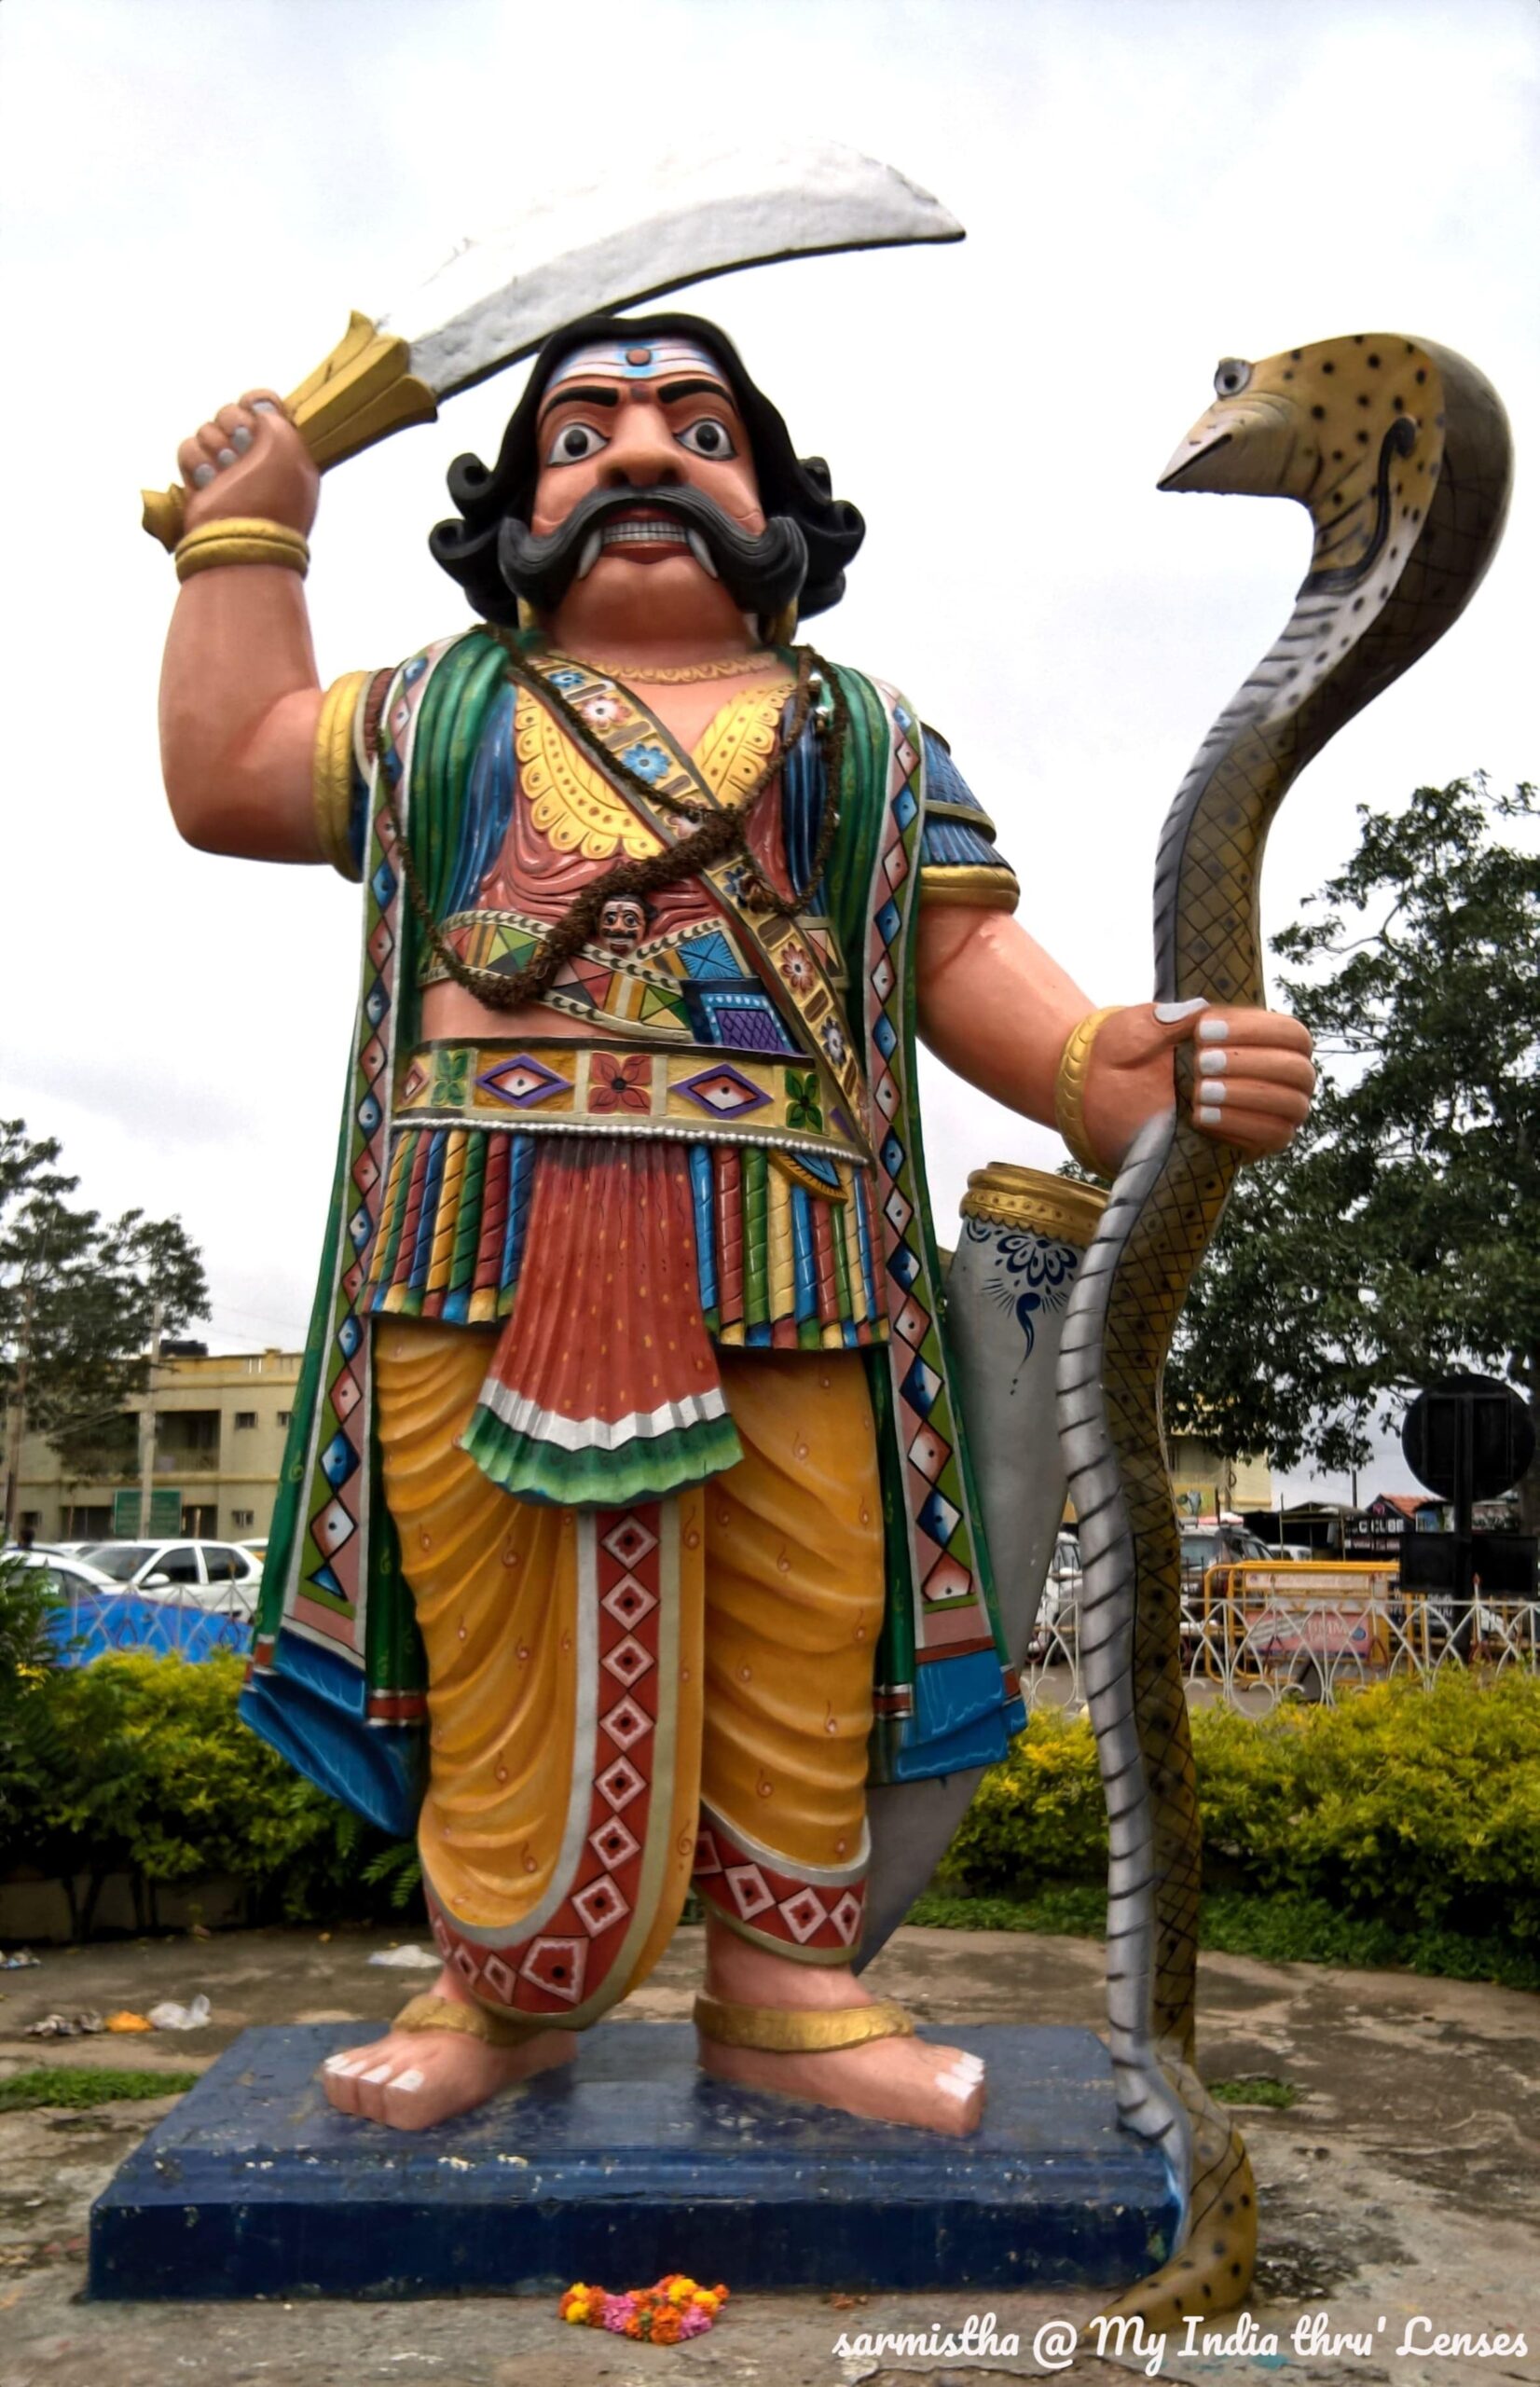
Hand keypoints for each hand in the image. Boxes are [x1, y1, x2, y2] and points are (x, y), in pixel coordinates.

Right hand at [177, 389, 318, 535]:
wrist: (238, 544)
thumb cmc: (268, 496)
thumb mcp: (285, 446)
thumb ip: (274, 415)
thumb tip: (259, 403)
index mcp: (286, 449)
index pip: (266, 405)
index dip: (256, 402)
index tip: (253, 409)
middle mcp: (257, 456)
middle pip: (232, 412)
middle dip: (233, 426)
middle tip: (241, 450)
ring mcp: (228, 468)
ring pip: (207, 429)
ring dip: (214, 448)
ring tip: (224, 474)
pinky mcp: (202, 480)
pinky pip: (188, 448)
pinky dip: (195, 462)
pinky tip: (207, 481)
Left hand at [1082, 999, 1314, 1166]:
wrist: (1099, 1099)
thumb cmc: (1125, 1055)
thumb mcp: (1138, 1028)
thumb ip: (1167, 1017)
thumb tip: (1200, 1009)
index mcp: (1252, 1039)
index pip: (1289, 1034)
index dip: (1257, 1031)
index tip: (1205, 1031)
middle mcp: (1267, 1075)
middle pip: (1298, 1070)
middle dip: (1253, 1064)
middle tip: (1201, 1063)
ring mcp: (1261, 1111)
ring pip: (1292, 1105)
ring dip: (1250, 1095)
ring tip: (1200, 1092)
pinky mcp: (1248, 1144)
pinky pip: (1272, 1137)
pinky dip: (1242, 1124)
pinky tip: (1202, 1117)